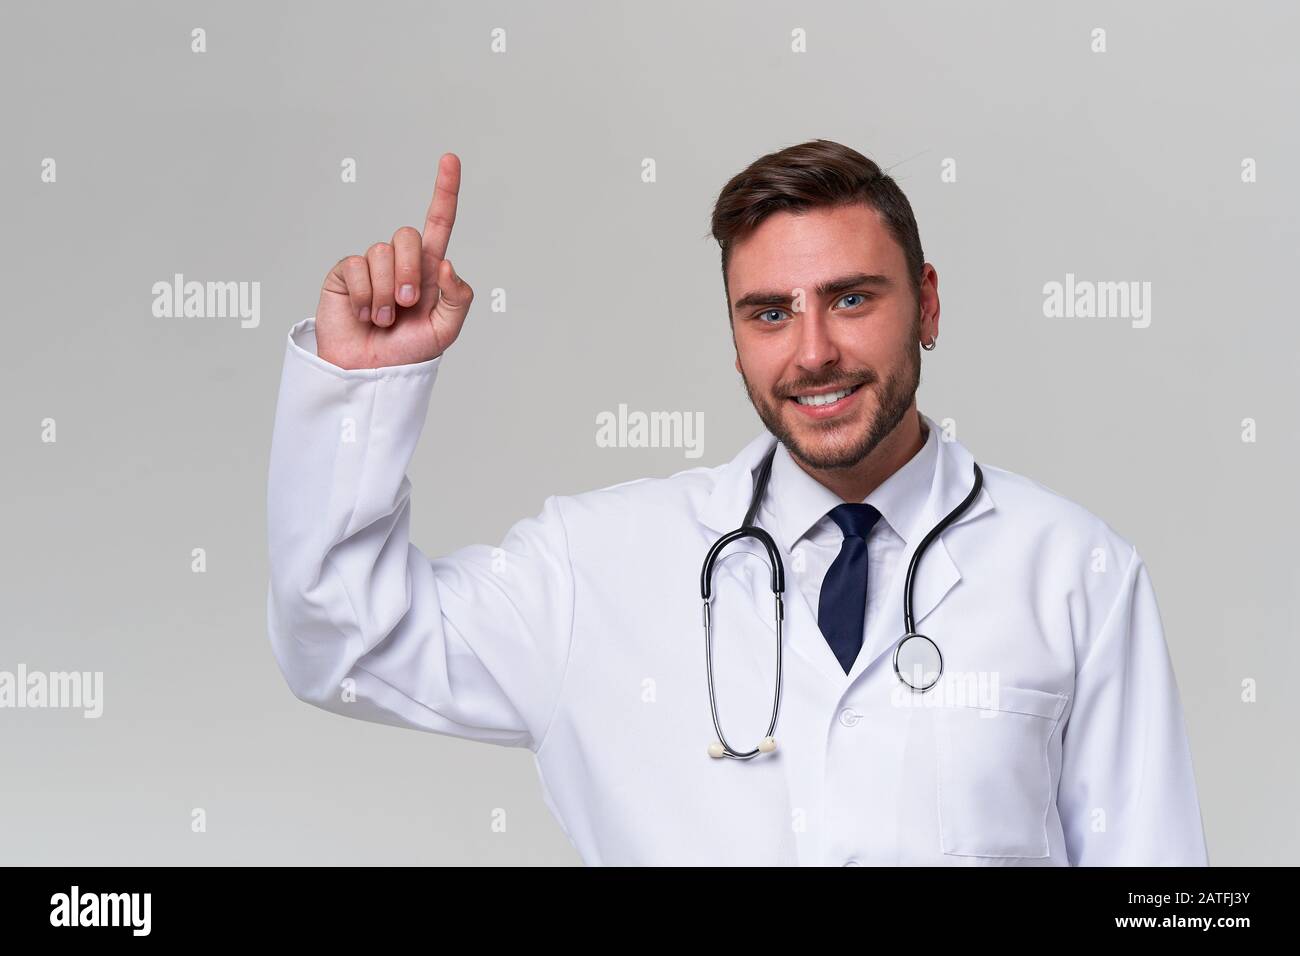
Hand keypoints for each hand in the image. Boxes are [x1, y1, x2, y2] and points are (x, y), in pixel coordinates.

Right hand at [314, 153, 473, 368]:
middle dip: (409, 272)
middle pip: (408, 236)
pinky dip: (361, 296)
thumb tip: (447, 263)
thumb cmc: (408, 352)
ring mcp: (371, 266)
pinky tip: (362, 314)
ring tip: (382, 318)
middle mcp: (401, 261)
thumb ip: (458, 297)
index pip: (439, 223)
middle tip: (405, 305)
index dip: (445, 191)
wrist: (369, 372)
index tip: (450, 159)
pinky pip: (355, 268)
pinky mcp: (344, 273)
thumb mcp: (445, 330)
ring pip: (381, 253)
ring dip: (384, 293)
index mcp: (430, 269)